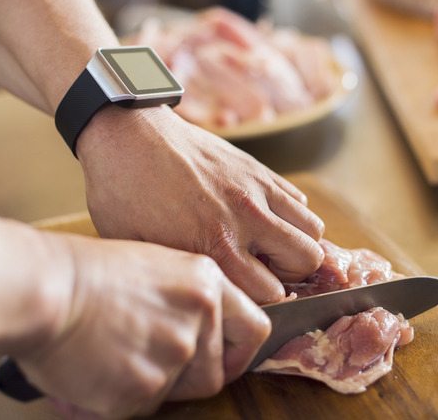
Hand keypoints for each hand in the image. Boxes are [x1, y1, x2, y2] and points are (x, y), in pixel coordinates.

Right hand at [15, 233, 269, 418]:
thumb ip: (186, 301)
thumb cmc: (84, 272)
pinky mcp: (142, 387)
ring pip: (176, 394)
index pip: (256, 330)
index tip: (225, 362)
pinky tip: (95, 370)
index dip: (241, 353)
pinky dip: (117, 398)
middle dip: (185, 379)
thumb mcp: (154, 266)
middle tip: (147, 362)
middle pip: (215, 374)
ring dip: (149, 386)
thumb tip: (200, 336)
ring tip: (113, 357)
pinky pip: (140, 408)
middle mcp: (199, 318)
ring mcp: (173, 354)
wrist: (42, 287)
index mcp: (205, 283)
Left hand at [76, 105, 324, 303]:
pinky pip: (299, 200)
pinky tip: (262, 220)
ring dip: (296, 244)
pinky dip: (291, 216)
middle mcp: (246, 217)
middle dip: (289, 275)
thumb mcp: (139, 248)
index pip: (271, 293)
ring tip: (266, 247)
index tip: (243, 297)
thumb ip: (182, 276)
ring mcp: (257, 189)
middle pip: (307, 259)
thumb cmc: (123, 194)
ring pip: (313, 228)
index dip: (258, 302)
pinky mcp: (258, 169)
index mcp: (215, 245)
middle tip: (261, 272)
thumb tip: (205, 300)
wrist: (127, 134)